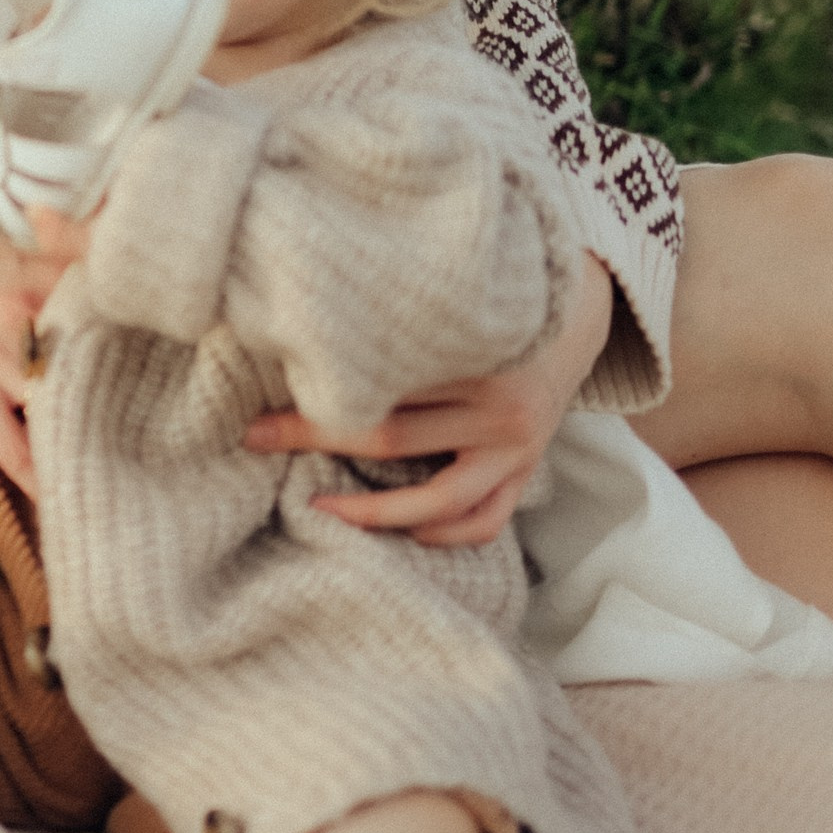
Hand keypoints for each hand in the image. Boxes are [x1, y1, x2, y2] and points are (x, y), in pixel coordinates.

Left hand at [243, 251, 614, 546]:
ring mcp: (517, 446)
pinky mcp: (528, 469)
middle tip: (258, 439)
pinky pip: (487, 519)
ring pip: (439, 498)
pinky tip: (407, 534)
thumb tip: (302, 325)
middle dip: (317, 440)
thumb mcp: (448, 297)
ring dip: (375, 512)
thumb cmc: (490, 300)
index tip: (258, 412)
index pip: (379, 386)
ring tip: (321, 509)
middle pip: (392, 437)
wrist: (575, 313)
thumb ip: (391, 312)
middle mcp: (498, 407)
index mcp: (475, 354)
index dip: (314, 402)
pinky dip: (447, 533)